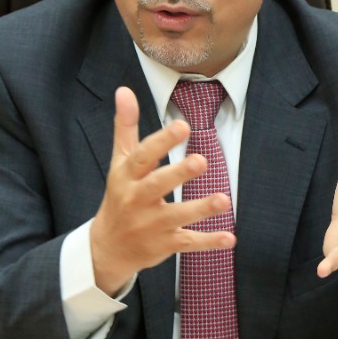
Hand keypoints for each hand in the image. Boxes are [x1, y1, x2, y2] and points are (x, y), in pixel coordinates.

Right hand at [90, 86, 234, 294]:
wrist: (107, 248)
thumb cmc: (120, 196)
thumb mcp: (119, 162)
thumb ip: (125, 127)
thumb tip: (124, 90)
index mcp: (127, 176)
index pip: (143, 156)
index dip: (162, 141)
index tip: (183, 126)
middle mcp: (137, 200)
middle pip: (158, 185)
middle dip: (179, 173)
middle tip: (202, 160)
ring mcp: (151, 225)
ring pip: (177, 216)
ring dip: (200, 209)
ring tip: (223, 199)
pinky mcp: (164, 245)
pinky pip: (188, 243)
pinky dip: (209, 242)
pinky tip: (231, 239)